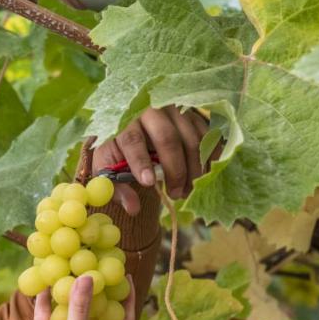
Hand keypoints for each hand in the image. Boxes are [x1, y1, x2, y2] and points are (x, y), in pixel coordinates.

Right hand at [11, 275, 135, 319]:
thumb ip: (80, 308)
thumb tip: (87, 276)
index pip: (122, 319)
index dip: (127, 299)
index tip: (125, 277)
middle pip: (95, 311)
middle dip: (95, 290)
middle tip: (94, 267)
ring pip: (69, 311)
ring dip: (68, 293)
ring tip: (68, 270)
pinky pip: (46, 316)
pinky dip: (45, 302)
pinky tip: (44, 285)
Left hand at [92, 106, 207, 214]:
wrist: (134, 125)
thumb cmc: (120, 148)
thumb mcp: (109, 165)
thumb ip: (117, 187)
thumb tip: (132, 208)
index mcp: (124, 121)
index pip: (132, 139)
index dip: (141, 162)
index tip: (148, 183)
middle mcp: (151, 111)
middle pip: (167, 138)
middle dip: (174, 170)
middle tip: (175, 194)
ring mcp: (175, 111)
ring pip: (191, 139)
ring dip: (193, 169)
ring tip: (187, 191)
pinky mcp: (193, 115)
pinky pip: (208, 137)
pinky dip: (209, 159)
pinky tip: (204, 176)